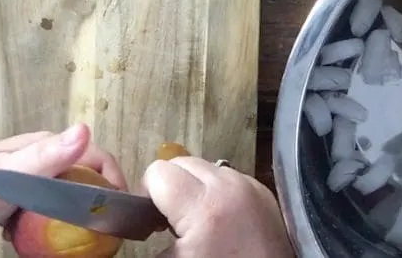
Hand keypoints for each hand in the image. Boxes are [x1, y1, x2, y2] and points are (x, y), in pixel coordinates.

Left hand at [0, 123, 125, 255]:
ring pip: (66, 194)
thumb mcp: (12, 175)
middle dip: (91, 203)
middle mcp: (41, 155)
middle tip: (91, 230)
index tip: (117, 212)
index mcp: (45, 144)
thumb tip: (85, 130)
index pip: (96, 156)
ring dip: (68, 215)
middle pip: (84, 176)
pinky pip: (46, 207)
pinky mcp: (18, 194)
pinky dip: (46, 222)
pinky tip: (30, 234)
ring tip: (60, 236)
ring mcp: (29, 175)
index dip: (113, 181)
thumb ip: (49, 155)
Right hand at [142, 157, 294, 257]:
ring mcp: (249, 186)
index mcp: (202, 206)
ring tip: (196, 219)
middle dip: (170, 186)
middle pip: (181, 162)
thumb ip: (152, 239)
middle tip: (170, 218)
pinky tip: (219, 217)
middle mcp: (228, 187)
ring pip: (205, 167)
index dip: (147, 192)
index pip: (158, 172)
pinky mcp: (263, 191)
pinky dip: (217, 190)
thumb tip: (137, 224)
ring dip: (193, 186)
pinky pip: (229, 177)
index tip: (150, 216)